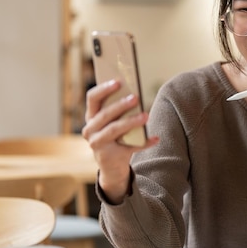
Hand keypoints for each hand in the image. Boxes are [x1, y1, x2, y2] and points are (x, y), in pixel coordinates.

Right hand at [82, 79, 157, 202]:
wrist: (111, 165)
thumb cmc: (114, 136)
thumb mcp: (113, 121)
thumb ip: (119, 109)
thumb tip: (135, 94)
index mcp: (91, 116)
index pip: (92, 98)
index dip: (104, 89)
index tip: (118, 81)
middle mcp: (90, 130)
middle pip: (104, 114)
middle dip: (120, 105)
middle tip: (135, 97)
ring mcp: (98, 144)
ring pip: (114, 129)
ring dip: (131, 122)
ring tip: (146, 116)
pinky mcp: (110, 156)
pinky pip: (130, 148)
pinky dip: (144, 143)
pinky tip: (156, 138)